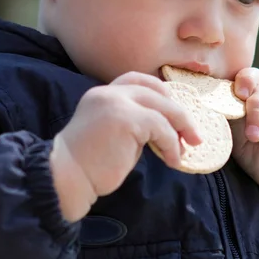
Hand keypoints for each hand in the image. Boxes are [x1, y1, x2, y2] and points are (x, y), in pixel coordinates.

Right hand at [50, 72, 200, 221]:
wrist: (66, 178)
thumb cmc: (87, 165)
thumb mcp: (111, 134)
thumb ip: (133, 124)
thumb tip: (163, 129)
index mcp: (102, 94)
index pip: (137, 80)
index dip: (160, 91)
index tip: (174, 108)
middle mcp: (110, 93)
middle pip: (155, 91)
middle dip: (178, 112)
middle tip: (192, 133)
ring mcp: (118, 104)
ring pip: (163, 108)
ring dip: (181, 129)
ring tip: (187, 149)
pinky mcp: (128, 120)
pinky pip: (162, 128)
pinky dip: (172, 144)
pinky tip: (172, 160)